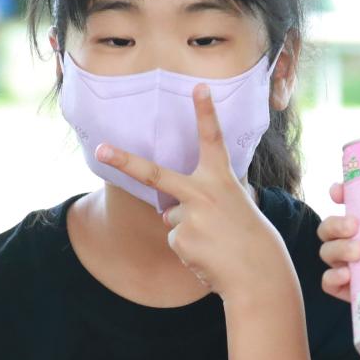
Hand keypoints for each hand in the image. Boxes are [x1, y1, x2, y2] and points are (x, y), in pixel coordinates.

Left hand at [95, 85, 289, 299]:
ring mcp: (189, 217)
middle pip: (155, 174)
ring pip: (170, 217)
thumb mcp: (231, 205)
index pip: (212, 139)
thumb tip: (164, 214)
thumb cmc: (246, 235)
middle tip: (102, 149)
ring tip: (214, 240)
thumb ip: (199, 198)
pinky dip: (188, 247)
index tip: (199, 87)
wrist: (257, 273)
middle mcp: (202, 193)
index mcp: (220, 179)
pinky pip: (174, 238)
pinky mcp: (181, 240)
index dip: (205, 112)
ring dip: (187, 229)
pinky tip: (207, 253)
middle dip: (125, 162)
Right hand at [318, 186, 359, 359]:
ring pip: (330, 254)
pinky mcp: (359, 299)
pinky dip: (331, 279)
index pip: (358, 208)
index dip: (343, 196)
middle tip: (354, 227)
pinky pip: (332, 286)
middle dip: (335, 224)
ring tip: (357, 254)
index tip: (339, 192)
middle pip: (335, 230)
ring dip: (335, 249)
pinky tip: (342, 277)